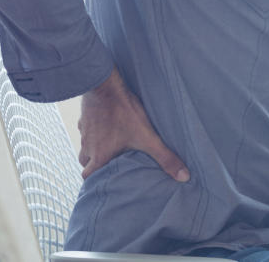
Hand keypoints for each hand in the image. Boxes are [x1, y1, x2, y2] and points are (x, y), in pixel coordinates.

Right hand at [78, 67, 189, 181]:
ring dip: (95, 148)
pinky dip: (95, 131)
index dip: (96, 180)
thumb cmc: (123, 112)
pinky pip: (86, 129)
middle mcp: (87, 146)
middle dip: (96, 165)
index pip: (88, 176)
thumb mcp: (147, 137)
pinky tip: (107, 126)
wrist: (105, 86)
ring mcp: (84, 131)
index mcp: (98, 156)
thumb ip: (164, 157)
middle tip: (111, 164)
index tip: (106, 181)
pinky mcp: (86, 117)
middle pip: (85, 163)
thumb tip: (183, 176)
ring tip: (111, 146)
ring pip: (85, 146)